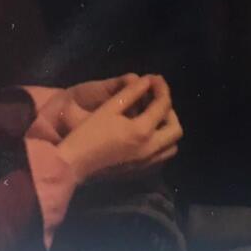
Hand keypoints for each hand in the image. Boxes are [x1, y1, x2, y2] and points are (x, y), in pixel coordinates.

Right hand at [55, 74, 182, 181]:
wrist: (74, 164)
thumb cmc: (88, 133)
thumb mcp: (109, 107)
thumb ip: (131, 93)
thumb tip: (147, 81)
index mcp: (142, 130)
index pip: (163, 105)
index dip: (162, 88)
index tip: (156, 79)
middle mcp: (150, 148)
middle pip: (176, 129)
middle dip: (170, 111)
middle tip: (156, 101)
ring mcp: (147, 163)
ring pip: (172, 146)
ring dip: (168, 130)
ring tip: (153, 119)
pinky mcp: (140, 171)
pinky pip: (162, 157)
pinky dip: (161, 144)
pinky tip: (146, 136)